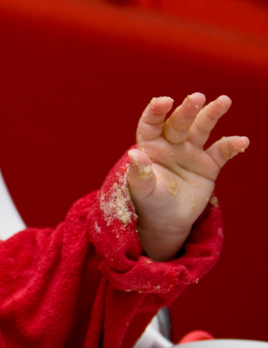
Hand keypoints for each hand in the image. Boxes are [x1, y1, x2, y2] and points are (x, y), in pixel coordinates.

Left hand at [126, 93, 248, 260]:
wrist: (167, 221)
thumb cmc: (149, 203)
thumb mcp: (142, 192)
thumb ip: (139, 174)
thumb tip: (134, 154)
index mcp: (150, 147)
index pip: (151, 124)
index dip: (156, 111)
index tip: (164, 101)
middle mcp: (171, 144)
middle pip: (179, 123)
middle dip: (187, 110)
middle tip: (197, 98)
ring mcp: (191, 152)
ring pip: (202, 129)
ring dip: (212, 114)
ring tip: (224, 101)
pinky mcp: (209, 165)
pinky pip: (221, 152)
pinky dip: (231, 146)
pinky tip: (241, 142)